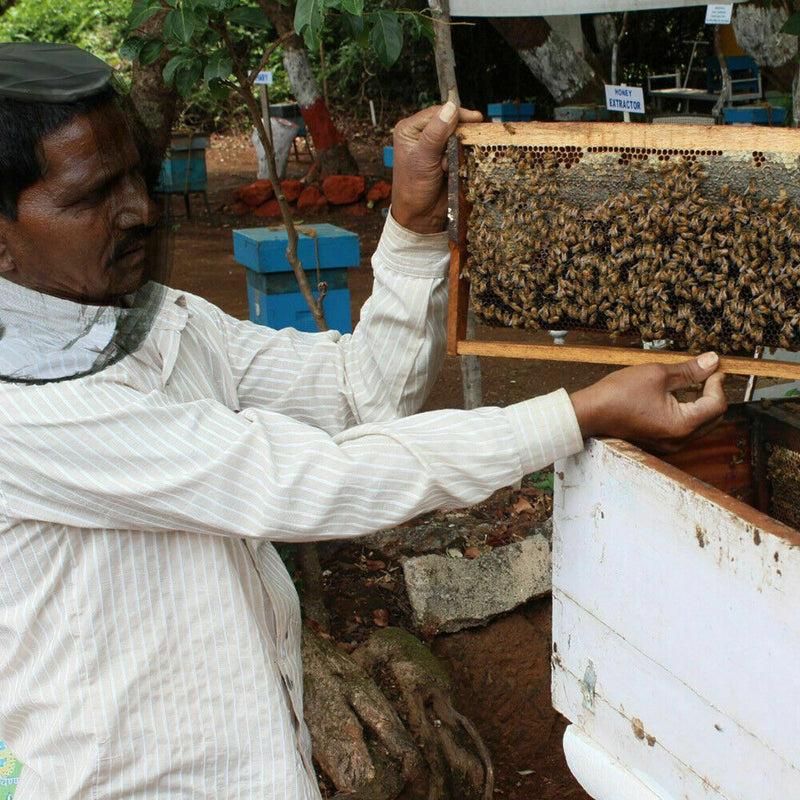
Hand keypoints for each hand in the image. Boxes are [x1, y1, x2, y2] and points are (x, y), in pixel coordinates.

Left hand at [390, 102, 482, 234]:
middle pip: (449, 123)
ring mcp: (435, 148)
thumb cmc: (413, 188)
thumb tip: (451, 107)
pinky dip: (462, 159)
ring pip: (458, 138)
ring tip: (449, 165)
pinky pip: (461, 152)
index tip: (475, 118)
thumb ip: (436, 133)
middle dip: (458, 135)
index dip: (456, 114)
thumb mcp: (423, 157)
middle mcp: (422, 135)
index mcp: (409, 129)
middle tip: (464, 145)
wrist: (420, 216)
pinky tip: (453, 170)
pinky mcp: (446, 159)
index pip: (437, 113)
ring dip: (459, 150)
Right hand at [569, 352, 726, 452]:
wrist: (590, 413)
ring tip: (692, 382)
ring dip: (701, 403)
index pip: (716, 404)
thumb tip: (712, 361)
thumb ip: (689, 370)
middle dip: (713, 393)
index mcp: (682, 425)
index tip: (714, 367)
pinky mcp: (661, 442)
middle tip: (707, 373)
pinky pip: (685, 428)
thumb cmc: (618, 394)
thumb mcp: (657, 374)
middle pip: (713, 417)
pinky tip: (678, 396)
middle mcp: (679, 441)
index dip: (718, 383)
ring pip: (701, 424)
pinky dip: (688, 411)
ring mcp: (669, 445)